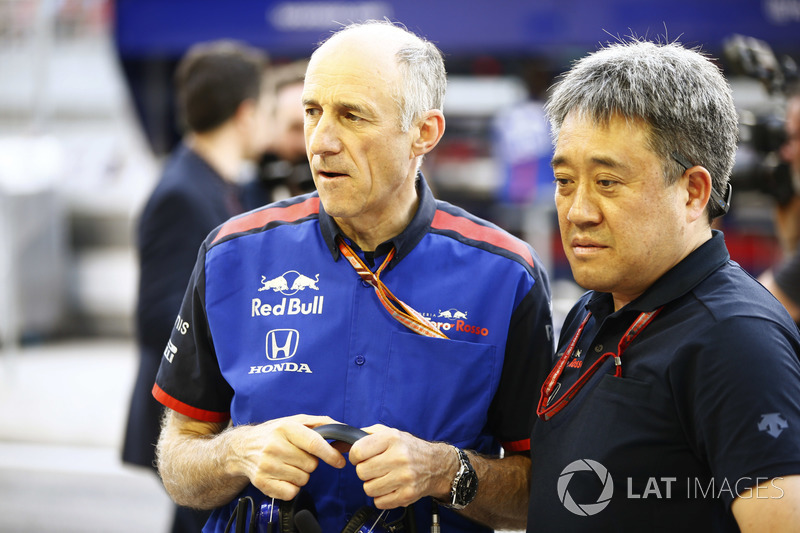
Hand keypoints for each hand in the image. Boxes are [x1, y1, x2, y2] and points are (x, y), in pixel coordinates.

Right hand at [227, 414, 345, 499]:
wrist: (243, 448)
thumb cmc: (275, 433)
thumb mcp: (295, 421)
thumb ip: (321, 423)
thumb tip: (343, 429)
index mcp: (285, 428)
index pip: (313, 443)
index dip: (330, 454)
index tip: (340, 461)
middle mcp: (274, 446)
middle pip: (311, 465)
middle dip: (311, 463)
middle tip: (299, 456)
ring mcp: (267, 465)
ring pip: (303, 479)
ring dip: (301, 475)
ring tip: (289, 465)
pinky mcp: (262, 482)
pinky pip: (291, 492)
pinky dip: (292, 487)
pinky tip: (283, 476)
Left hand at [348, 424, 456, 508]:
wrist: (436, 464)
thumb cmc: (408, 448)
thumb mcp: (389, 433)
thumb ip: (365, 434)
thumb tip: (339, 442)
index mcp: (392, 439)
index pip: (358, 451)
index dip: (355, 456)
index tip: (361, 457)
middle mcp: (399, 457)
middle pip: (361, 472)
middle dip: (364, 471)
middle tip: (374, 468)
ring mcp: (404, 477)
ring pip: (368, 488)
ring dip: (372, 485)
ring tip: (383, 477)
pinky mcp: (407, 495)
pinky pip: (379, 502)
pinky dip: (381, 497)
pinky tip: (390, 487)